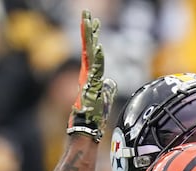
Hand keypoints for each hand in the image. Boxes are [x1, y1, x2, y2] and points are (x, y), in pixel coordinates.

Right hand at [66, 10, 116, 141]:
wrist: (85, 132)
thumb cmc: (92, 120)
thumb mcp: (102, 100)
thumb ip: (105, 89)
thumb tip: (110, 82)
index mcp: (90, 77)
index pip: (91, 53)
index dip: (92, 38)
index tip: (94, 23)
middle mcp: (87, 77)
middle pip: (88, 49)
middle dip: (88, 31)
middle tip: (86, 14)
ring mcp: (87, 82)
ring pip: (89, 55)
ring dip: (90, 38)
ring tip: (89, 21)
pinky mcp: (89, 88)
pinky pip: (94, 70)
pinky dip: (97, 59)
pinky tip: (99, 47)